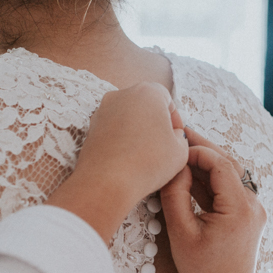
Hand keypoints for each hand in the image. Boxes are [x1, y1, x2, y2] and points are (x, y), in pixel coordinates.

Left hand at [49, 83, 186, 241]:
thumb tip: (173, 135)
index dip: (175, 119)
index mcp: (148, 92)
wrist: (107, 181)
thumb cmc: (147, 163)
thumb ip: (181, 136)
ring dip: (138, 130)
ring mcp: (103, 109)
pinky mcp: (91, 126)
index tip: (176, 137)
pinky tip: (127, 157)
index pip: (167, 99)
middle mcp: (123, 94)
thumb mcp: (180, 150)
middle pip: (145, 104)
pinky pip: (113, 128)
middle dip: (155, 122)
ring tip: (144, 154)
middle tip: (162, 145)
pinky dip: (122, 138)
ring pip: (128, 116)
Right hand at [161, 129, 272, 272]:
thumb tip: (175, 164)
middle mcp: (253, 204)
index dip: (196, 149)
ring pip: (227, 175)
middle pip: (226, 163)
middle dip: (200, 148)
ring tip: (177, 150)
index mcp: (240, 207)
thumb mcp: (181, 233)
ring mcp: (253, 210)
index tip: (173, 141)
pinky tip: (186, 174)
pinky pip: (228, 189)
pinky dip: (208, 180)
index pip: (219, 163)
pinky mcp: (248, 216)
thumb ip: (176, 194)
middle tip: (175, 132)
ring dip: (203, 163)